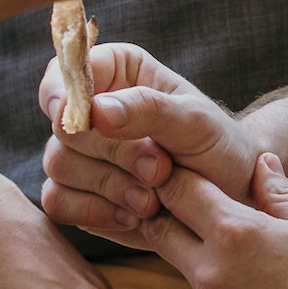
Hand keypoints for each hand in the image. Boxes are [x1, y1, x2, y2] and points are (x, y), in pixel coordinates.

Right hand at [39, 44, 262, 240]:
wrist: (230, 197)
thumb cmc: (217, 147)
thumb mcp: (195, 122)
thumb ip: (148, 109)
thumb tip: (95, 111)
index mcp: (116, 72)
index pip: (66, 72)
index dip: (63, 95)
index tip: (83, 120)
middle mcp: (91, 110)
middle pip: (64, 127)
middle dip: (113, 154)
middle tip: (160, 169)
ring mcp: (81, 153)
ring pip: (58, 165)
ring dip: (110, 187)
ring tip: (154, 199)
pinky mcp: (78, 194)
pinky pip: (58, 202)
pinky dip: (95, 213)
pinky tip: (132, 216)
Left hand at [130, 153, 287, 288]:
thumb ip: (280, 193)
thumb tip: (261, 162)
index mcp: (235, 234)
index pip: (178, 192)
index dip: (175, 182)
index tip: (178, 181)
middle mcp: (211, 279)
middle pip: (163, 237)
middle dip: (176, 226)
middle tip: (205, 227)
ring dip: (214, 283)